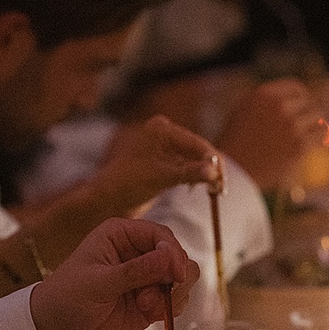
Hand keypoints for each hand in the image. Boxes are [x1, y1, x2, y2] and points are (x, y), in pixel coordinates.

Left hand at [30, 218, 198, 329]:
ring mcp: (145, 278)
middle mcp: (137, 252)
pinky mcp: (150, 301)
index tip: (176, 274)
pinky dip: (171, 308)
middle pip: (177, 255)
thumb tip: (169, 257)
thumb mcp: (97, 283)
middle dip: (174, 276)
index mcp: (120, 235)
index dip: (172, 252)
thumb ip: (134, 272)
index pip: (160, 235)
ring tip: (146, 307)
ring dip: (172, 294)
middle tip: (154, 296)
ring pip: (182, 278)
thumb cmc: (66, 298)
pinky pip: (177, 300)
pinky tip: (150, 315)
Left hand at [94, 114, 220, 213]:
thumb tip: (215, 171)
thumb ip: (189, 173)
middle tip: (221, 190)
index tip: (222, 181)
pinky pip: (188, 167)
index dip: (213, 161)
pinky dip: (196, 177)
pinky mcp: (165, 163)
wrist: (106, 199)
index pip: (197, 144)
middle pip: (199, 150)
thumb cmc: (126, 184)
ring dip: (205, 174)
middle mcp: (165, 135)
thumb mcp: (161, 178)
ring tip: (215, 192)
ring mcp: (165, 148)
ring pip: (195, 160)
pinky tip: (198, 189)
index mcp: (162, 130)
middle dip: (211, 168)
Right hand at [216, 78, 325, 190]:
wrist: (230, 172)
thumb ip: (267, 102)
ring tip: (308, 134)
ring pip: (318, 117)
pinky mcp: (300, 144)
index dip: (301, 97)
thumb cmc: (234, 144)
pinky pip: (321, 134)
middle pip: (308, 102)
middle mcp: (279, 106)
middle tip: (305, 124)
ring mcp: (291, 125)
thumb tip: (294, 99)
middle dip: (307, 113)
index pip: (295, 87)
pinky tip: (313, 143)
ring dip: (314, 125)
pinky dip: (318, 137)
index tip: (302, 106)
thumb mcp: (244, 111)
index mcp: (263, 95)